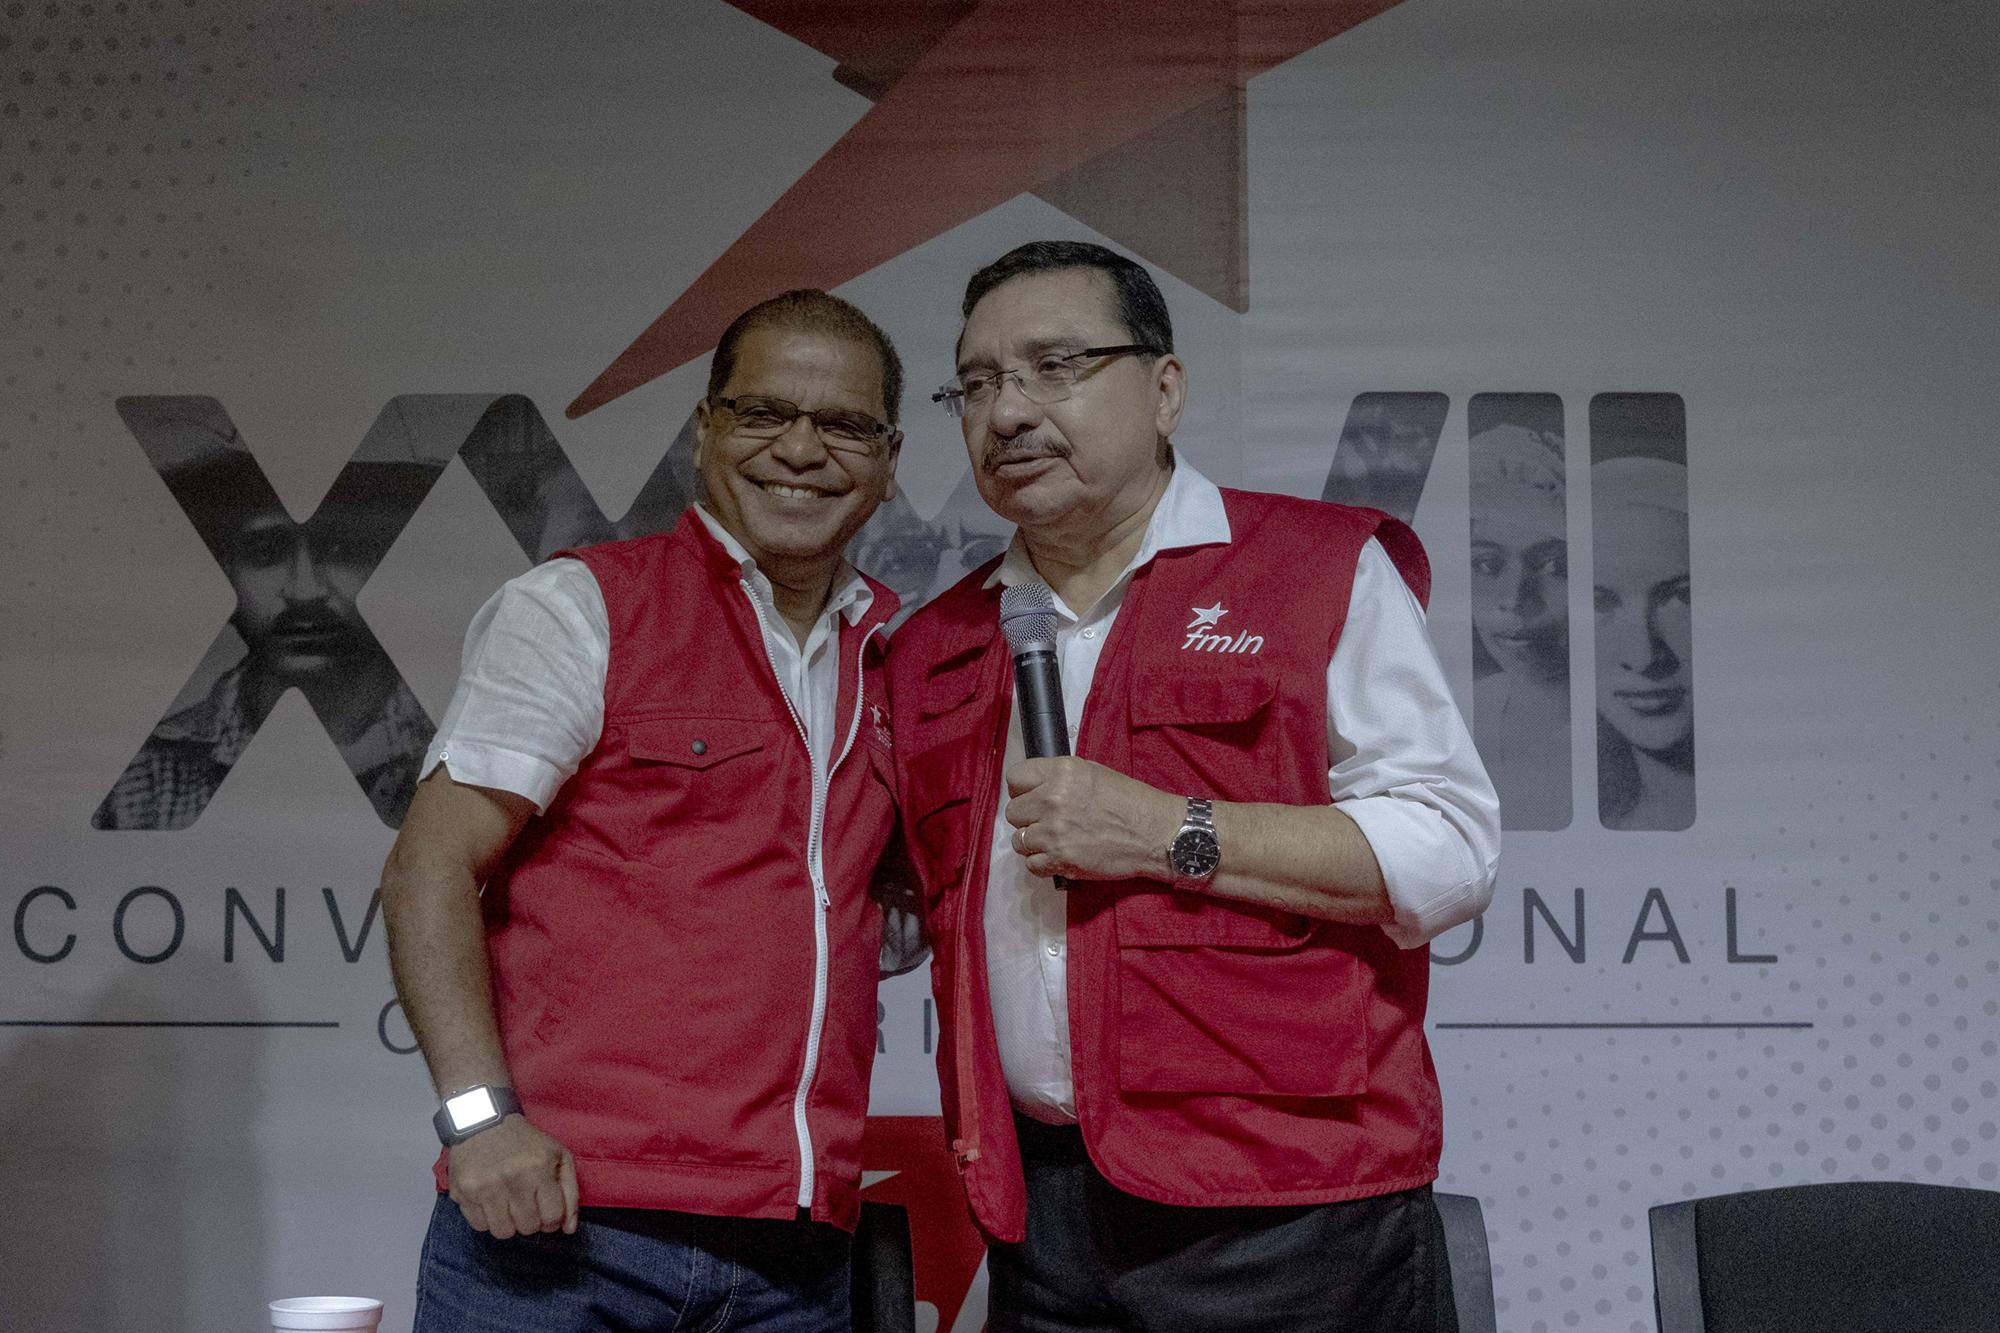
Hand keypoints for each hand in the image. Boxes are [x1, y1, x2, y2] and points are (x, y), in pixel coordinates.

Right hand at [447, 1114, 578, 1238]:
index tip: (548, 1212)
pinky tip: (491, 1201)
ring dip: (509, 1223)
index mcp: (539, 1168)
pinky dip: (487, 1219)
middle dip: (531, 1220)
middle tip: (527, 1204)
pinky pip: (479, 1226)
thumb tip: (569, 1228)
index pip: (552, 1217)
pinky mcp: (463, 1192)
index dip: (552, 1220)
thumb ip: (570, 1192)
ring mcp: (485, 1187)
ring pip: (503, 1232)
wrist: (483, 1121)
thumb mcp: (558, 1156)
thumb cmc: (524, 1142)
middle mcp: (512, 1179)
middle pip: (527, 1227)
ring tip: (509, 1204)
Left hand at [1004, 757, 1181, 881]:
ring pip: (1019, 841)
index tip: (1030, 797)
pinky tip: (1060, 856)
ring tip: (1056, 841)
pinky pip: (1031, 864)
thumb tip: (1034, 787)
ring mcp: (1054, 831)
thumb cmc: (1130, 802)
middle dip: (1028, 818)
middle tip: (1048, 822)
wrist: (1155, 833)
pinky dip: (1043, 863)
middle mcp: (1052, 799)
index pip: (1015, 777)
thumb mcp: (1093, 773)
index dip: (1021, 789)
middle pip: (1013, 812)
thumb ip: (1059, 777)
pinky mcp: (1060, 859)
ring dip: (1034, 843)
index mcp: (1061, 772)